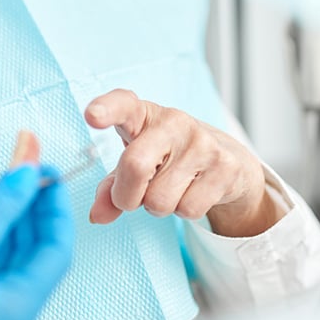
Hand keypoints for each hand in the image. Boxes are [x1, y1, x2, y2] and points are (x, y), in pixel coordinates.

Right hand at [0, 165, 73, 319]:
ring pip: (6, 269)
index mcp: (15, 314)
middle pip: (32, 260)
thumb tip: (28, 174)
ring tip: (1, 188)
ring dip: (6, 227)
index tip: (47, 172)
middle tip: (23, 172)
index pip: (56, 252)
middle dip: (29, 212)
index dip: (54, 207)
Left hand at [85, 89, 279, 236]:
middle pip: (135, 166)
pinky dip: (184, 210)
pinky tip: (193, 191)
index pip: (123, 104)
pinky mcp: (225, 166)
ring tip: (172, 187)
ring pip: (160, 200)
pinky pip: (188, 209)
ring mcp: (202, 143)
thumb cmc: (168, 157)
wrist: (227, 159)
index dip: (107, 109)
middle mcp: (174, 121)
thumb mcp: (136, 162)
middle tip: (133, 196)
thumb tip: (97, 215)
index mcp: (143, 115)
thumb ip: (111, 187)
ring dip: (159, 206)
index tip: (92, 115)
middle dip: (126, 197)